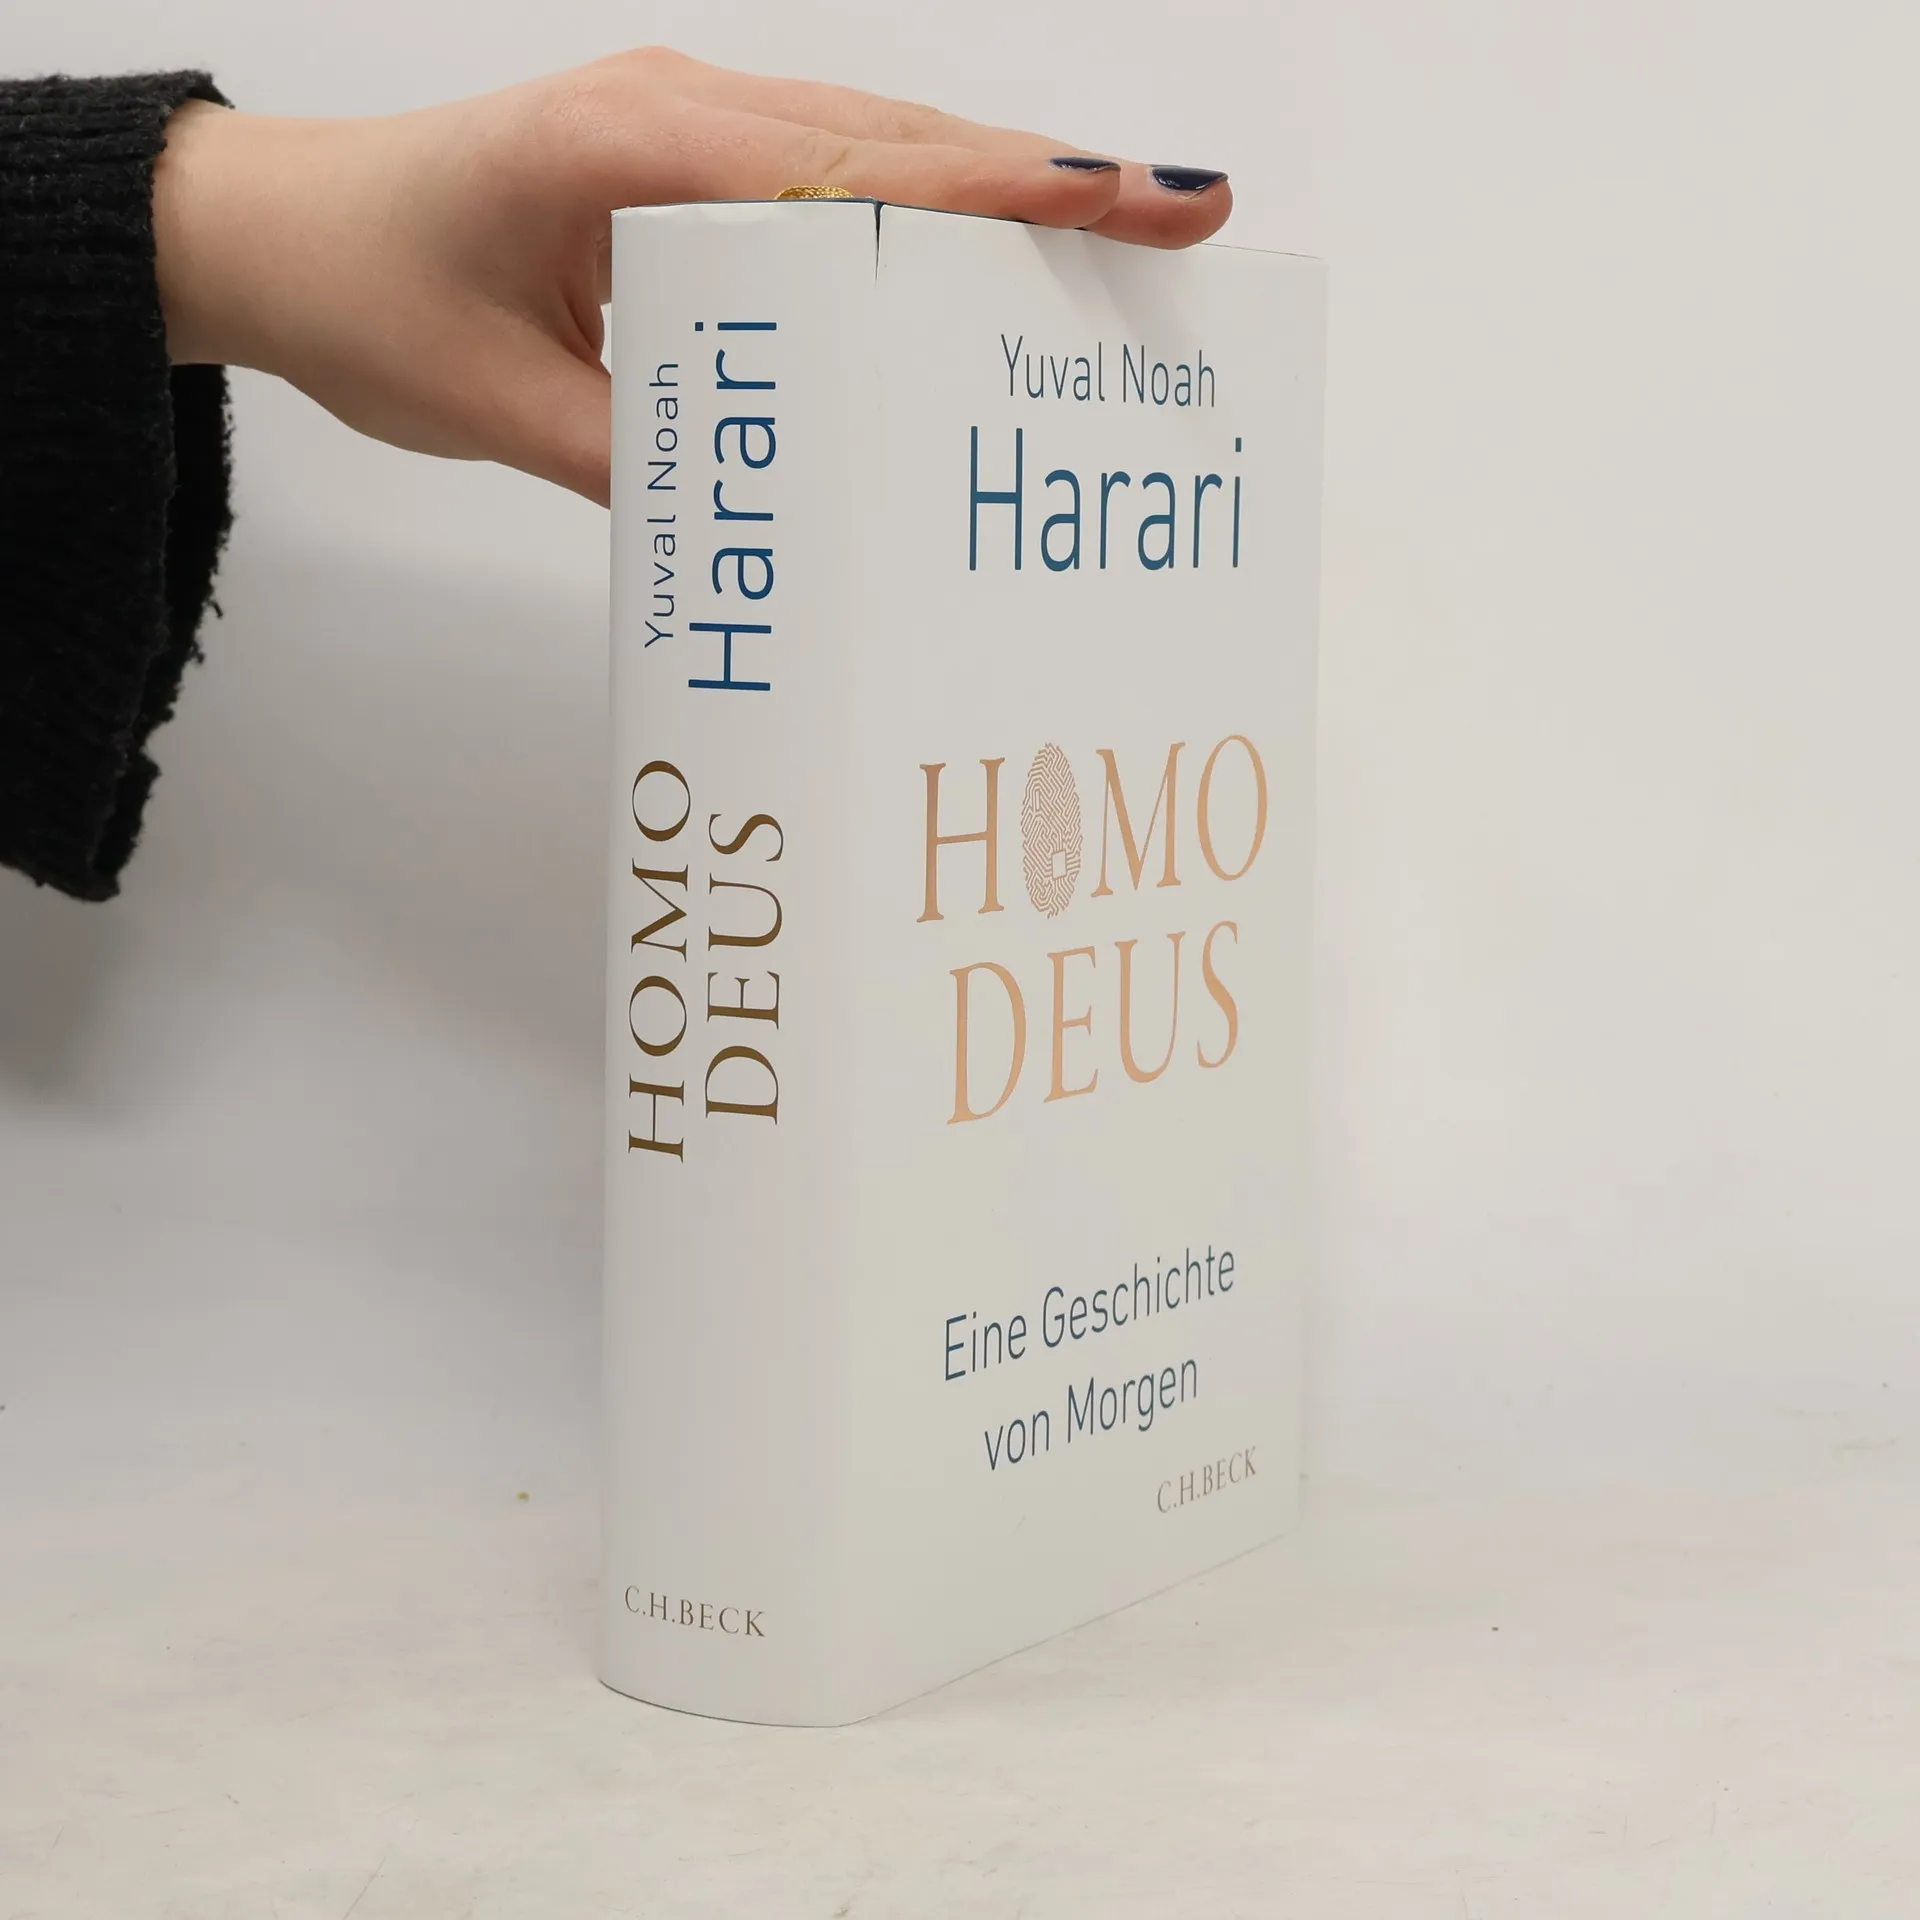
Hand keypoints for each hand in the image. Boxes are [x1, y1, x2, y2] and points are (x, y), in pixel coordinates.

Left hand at [152, 50, 1232, 506]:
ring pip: (874, 147)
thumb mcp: (498, 407)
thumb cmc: (367, 297)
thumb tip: (779, 523)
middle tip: (1183, 215)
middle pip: (897, 138)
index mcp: (630, 147)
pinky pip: (824, 177)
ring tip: (1123, 237)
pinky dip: (919, 213)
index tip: (1127, 195)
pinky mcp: (682, 167)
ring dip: (998, 192)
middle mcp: (674, 115)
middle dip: (1048, 177)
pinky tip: (983, 263)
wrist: (273, 236)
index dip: (1001, 190)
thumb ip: (643, 459)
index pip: (853, 165)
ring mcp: (682, 130)